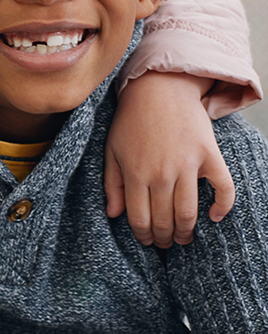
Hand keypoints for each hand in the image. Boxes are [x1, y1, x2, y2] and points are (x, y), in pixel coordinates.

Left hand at [105, 71, 233, 246]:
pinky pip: (223, 188)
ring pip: (189, 212)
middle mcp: (161, 172)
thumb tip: (114, 215)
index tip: (147, 242)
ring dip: (187, 231)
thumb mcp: (112, 150)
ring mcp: (187, 164)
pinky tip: (215, 217)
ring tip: (184, 238)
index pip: (139, 218)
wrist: (159, 90)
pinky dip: (222, 206)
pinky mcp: (209, 155)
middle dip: (164, 238)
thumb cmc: (131, 121)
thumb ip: (111, 184)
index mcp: (135, 172)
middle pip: (164, 220)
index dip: (143, 236)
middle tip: (165, 243)